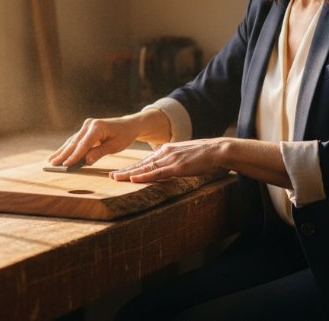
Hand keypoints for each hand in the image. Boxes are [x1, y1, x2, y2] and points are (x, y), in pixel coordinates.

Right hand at [47, 108, 170, 167]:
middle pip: (74, 142)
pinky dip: (67, 148)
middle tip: (52, 164)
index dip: (74, 156)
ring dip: (62, 152)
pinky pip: (75, 141)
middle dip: (63, 154)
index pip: (84, 144)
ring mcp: (86, 126)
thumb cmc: (124, 136)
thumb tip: (86, 161)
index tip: (66, 165)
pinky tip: (58, 155)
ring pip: (72, 141)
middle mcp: (89, 124)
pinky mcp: (85, 130)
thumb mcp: (115, 146)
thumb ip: (99, 152)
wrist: (128, 125)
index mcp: (97, 127)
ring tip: (50, 161)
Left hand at [110, 138, 229, 182]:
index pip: (145, 161)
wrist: (217, 150)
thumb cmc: (204, 155)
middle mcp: (164, 153)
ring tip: (116, 178)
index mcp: (166, 150)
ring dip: (129, 174)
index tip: (120, 172)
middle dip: (126, 171)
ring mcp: (170, 159)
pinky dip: (144, 177)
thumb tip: (168, 169)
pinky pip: (157, 173)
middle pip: (141, 164)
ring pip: (145, 168)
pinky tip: (133, 179)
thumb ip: (174, 161)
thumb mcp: (185, 156)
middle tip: (111, 176)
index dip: (132, 167)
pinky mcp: (177, 167)